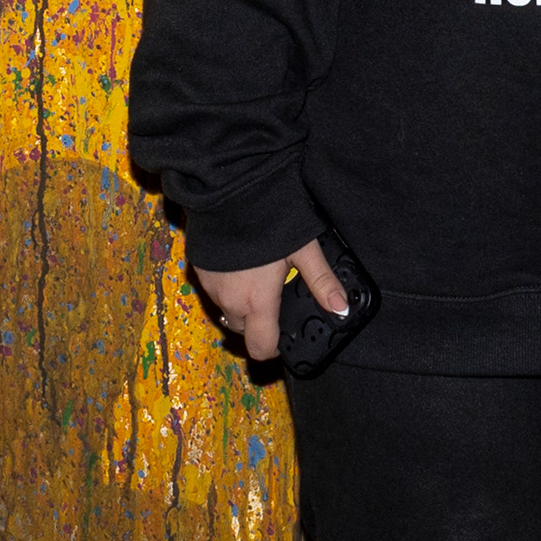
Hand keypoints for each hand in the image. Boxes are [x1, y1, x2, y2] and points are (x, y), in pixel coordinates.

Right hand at [195, 236, 346, 361]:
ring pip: (228, 310)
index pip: (260, 348)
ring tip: (259, 276)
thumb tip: (342, 307)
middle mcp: (229, 301)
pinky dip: (228, 286)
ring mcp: (210, 287)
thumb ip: (321, 281)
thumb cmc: (269, 221)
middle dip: (259, 321)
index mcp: (256, 301)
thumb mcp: (303, 249)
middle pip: (244, 329)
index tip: (284, 336)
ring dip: (242, 303)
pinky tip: (241, 265)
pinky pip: (215, 291)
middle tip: (276, 296)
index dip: (275, 348)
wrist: (229, 191)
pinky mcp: (199, 272)